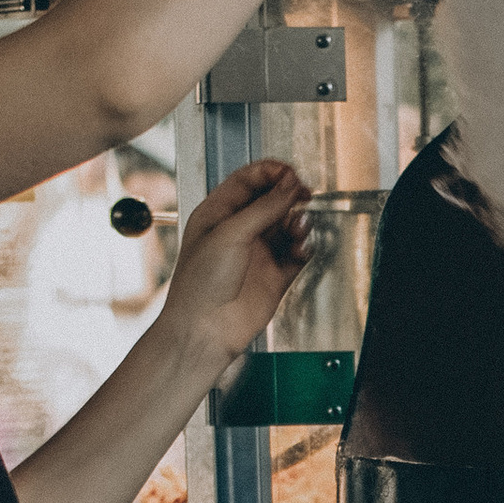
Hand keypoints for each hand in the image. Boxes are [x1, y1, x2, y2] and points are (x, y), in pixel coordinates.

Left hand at [158, 159, 311, 373]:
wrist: (205, 329)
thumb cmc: (199, 285)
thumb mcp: (230, 234)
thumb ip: (264, 208)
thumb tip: (288, 186)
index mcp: (218, 213)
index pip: (249, 180)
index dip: (272, 173)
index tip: (290, 174)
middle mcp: (238, 230)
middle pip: (272, 200)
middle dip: (289, 195)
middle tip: (303, 194)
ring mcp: (257, 252)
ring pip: (287, 225)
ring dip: (298, 222)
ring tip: (298, 228)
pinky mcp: (274, 275)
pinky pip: (297, 254)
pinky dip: (303, 248)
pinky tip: (300, 248)